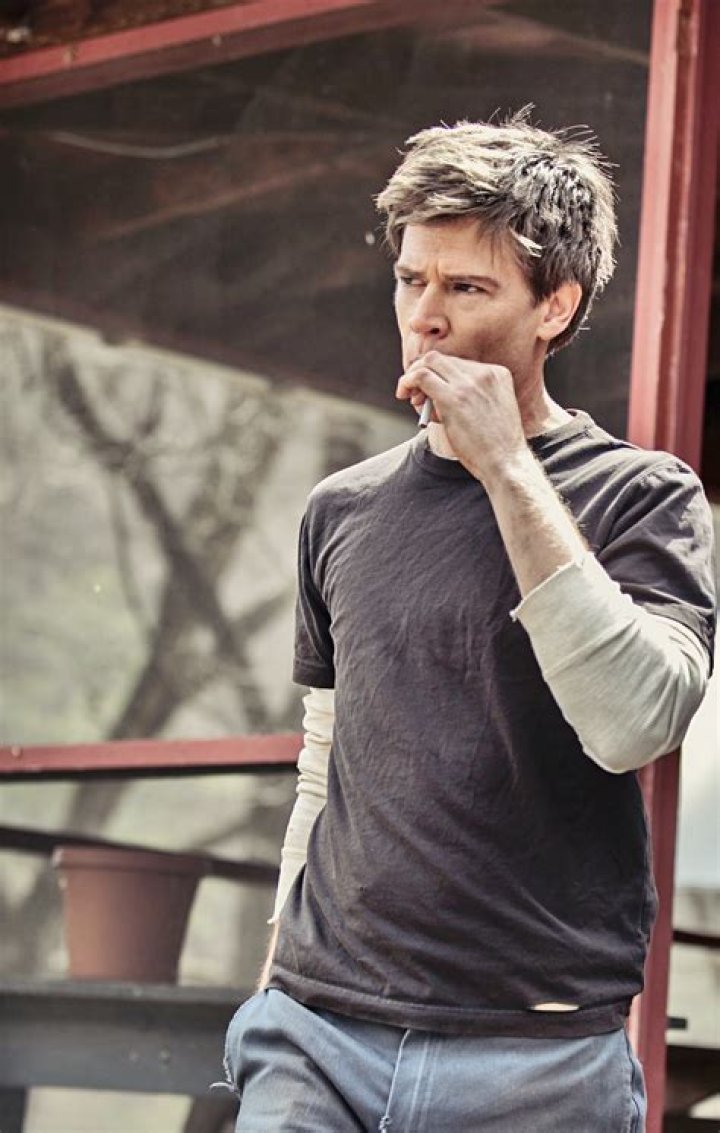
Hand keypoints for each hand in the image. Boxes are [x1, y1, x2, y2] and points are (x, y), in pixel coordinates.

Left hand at [396, 352, 528, 485]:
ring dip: (413, 377)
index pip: (458, 363)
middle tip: (413, 393)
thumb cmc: (494, 447)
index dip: (439, 374)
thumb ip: (467, 396)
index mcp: (497, 374)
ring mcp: (469, 384)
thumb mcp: (488, 411)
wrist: (506, 463)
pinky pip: (421, 376)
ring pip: (429, 362)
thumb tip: (428, 392)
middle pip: (442, 359)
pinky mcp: (453, 398)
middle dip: (422, 371)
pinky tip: (403, 393)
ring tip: (411, 398)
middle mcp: (484, 373)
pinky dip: (408, 381)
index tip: (429, 391)